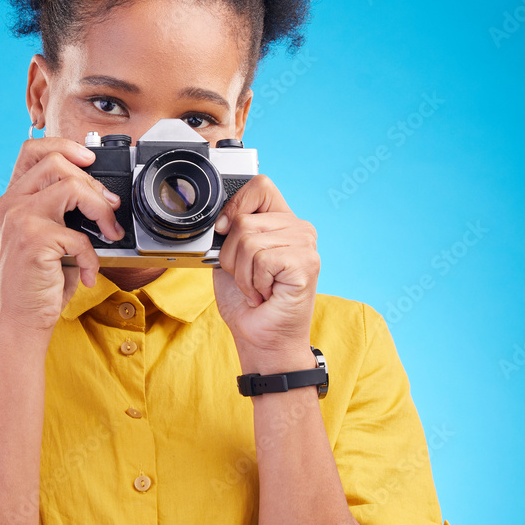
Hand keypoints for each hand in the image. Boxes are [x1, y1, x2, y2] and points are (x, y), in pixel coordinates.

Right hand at [0, 136, 124, 334]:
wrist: (22, 319)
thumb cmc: (38, 282)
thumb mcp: (46, 237)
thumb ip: (61, 211)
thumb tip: (102, 194)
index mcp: (12, 200)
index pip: (32, 151)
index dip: (64, 145)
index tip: (89, 159)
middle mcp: (11, 204)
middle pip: (57, 163)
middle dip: (94, 183)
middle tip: (109, 209)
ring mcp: (19, 219)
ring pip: (71, 186)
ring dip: (100, 209)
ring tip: (109, 232)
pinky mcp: (33, 239)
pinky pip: (79, 235)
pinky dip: (92, 256)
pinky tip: (88, 271)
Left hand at [211, 175, 319, 353]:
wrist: (261, 338)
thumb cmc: (248, 303)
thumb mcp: (230, 258)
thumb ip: (230, 232)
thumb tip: (220, 219)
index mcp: (281, 221)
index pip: (259, 186)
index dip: (234, 206)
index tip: (224, 232)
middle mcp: (298, 227)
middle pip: (243, 219)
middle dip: (231, 256)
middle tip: (247, 278)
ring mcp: (305, 243)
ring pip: (248, 240)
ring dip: (242, 274)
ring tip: (256, 288)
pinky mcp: (305, 262)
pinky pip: (261, 259)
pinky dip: (253, 283)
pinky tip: (266, 294)